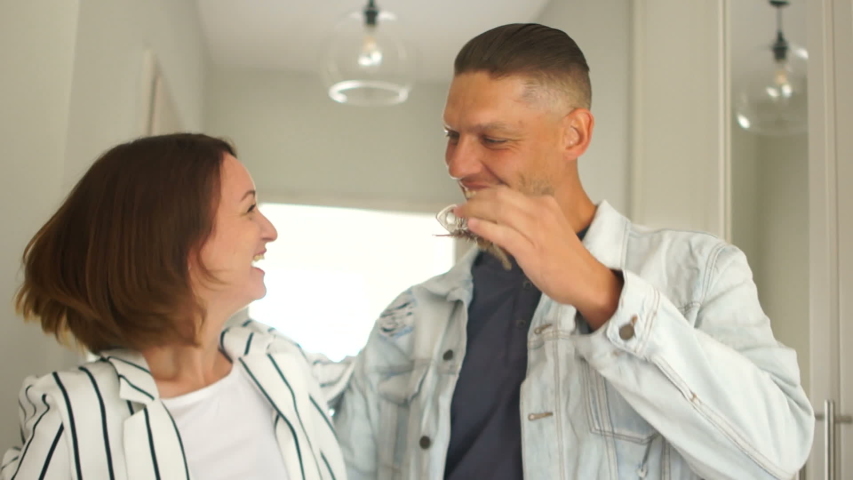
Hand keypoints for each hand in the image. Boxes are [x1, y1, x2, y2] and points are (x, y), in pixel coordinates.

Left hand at [455, 186, 622, 329]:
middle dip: (475, 200)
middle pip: (499, 197)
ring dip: (474, 211)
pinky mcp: (531, 249)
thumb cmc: (566, 259)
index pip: (507, 192)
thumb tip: (498, 220)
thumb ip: (526, 221)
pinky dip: (485, 227)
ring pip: (499, 210)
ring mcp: (536, 229)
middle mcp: (540, 211)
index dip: (484, 194)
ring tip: (460, 215)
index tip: (470, 200)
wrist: (586, 280)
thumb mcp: (547, 229)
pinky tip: (472, 226)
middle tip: (459, 208)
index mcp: (545, 204)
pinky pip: (503, 233)